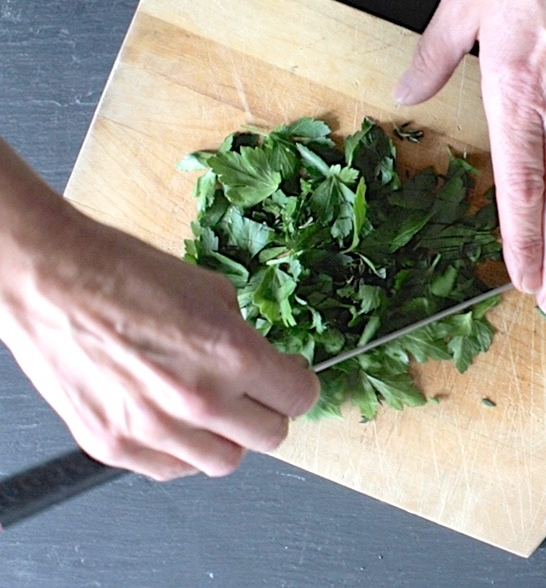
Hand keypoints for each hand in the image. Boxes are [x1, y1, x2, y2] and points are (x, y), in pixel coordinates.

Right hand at [0, 208, 318, 481]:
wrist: (49, 281)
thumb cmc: (123, 274)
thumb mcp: (210, 291)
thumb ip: (243, 335)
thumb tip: (261, 360)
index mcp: (230, 355)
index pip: (298, 398)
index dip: (297, 385)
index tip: (290, 379)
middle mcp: (198, 400)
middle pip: (270, 436)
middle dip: (269, 412)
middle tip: (254, 394)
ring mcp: (154, 430)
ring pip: (224, 462)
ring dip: (227, 438)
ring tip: (212, 411)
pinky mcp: (114, 447)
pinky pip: (171, 469)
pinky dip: (181, 452)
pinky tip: (173, 422)